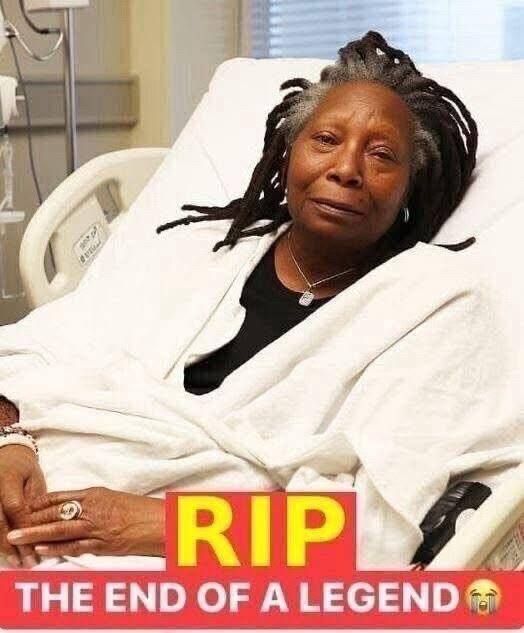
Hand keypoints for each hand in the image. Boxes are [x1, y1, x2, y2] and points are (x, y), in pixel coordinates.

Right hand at [0, 445, 45, 567]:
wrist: (4, 455)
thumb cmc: (23, 468)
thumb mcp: (33, 479)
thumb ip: (35, 502)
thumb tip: (42, 527)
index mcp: (8, 480)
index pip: (15, 507)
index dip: (25, 527)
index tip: (36, 544)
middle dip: (12, 545)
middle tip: (25, 562)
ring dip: (3, 547)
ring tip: (17, 562)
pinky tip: (7, 553)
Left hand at [7, 487, 165, 557]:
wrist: (161, 522)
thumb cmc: (141, 510)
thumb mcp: (116, 498)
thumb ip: (95, 502)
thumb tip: (76, 508)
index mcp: (97, 494)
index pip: (63, 497)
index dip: (41, 503)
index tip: (26, 506)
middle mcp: (95, 508)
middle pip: (57, 513)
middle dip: (33, 519)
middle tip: (13, 522)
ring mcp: (98, 527)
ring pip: (61, 530)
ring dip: (37, 534)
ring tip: (18, 536)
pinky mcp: (103, 544)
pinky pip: (75, 546)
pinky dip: (56, 548)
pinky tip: (41, 549)